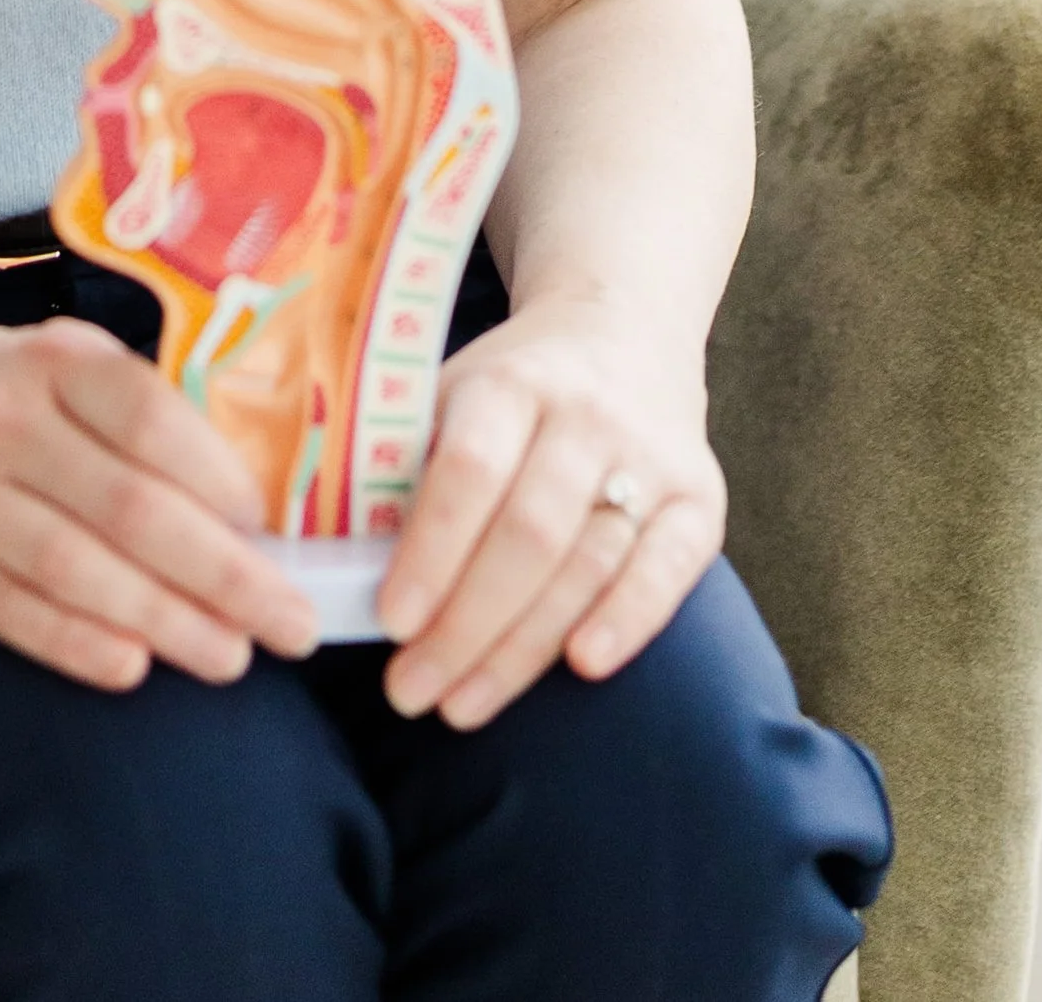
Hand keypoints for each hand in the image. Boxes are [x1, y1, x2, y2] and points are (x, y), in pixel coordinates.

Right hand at [0, 310, 320, 692]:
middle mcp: (2, 421)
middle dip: (223, 574)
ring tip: (230, 657)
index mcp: (50, 359)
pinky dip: (78, 644)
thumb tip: (245, 498)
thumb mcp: (49, 361)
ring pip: (76, 570)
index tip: (274, 528)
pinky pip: (12, 612)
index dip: (217, 476)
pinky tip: (134, 665)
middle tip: (290, 623)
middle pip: (129, 507)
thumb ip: (129, 410)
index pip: (148, 416)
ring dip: (165, 621)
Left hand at [377, 298, 724, 726]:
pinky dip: (629, 621)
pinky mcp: (700, 497)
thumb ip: (401, 462)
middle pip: (528, 532)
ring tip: (462, 705)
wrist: (625, 335)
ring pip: (587, 563)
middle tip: (411, 692)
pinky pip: (668, 568)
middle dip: (466, 625)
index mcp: (508, 382)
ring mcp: (650, 454)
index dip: (430, 551)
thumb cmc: (511, 389)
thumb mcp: (448, 393)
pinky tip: (583, 668)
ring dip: (524, 648)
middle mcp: (585, 413)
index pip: (468, 471)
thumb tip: (341, 560)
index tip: (391, 622)